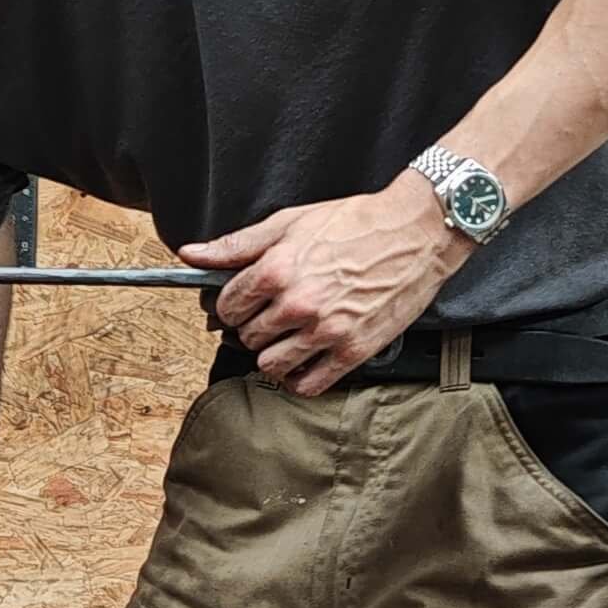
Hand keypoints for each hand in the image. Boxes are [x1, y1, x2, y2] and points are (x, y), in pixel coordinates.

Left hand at [180, 177, 466, 395]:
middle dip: (252, 327)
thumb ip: (237, 245)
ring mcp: (326, 331)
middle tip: (268, 316)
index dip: (230, 305)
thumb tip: (189, 255)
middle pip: (247, 336)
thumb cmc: (355, 223)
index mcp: (277, 270)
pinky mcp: (353, 351)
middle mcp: (298, 304)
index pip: (228, 306)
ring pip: (270, 364)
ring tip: (285, 337)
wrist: (417, 232)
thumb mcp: (290, 223)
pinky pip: (308, 384)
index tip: (242, 303)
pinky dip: (298, 378)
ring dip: (271, 354)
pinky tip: (303, 360)